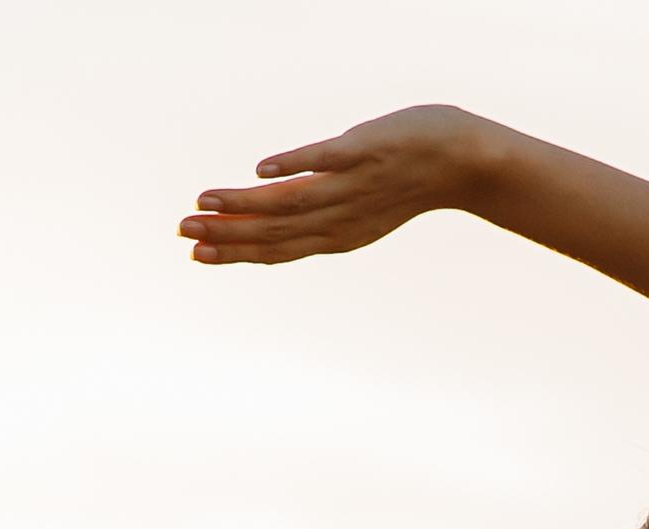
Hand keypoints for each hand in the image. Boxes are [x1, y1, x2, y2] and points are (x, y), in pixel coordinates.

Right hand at [178, 105, 500, 265]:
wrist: (465, 162)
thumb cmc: (408, 176)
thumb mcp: (358, 200)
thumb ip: (316, 200)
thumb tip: (268, 188)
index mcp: (338, 233)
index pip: (278, 248)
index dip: (236, 252)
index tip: (196, 255)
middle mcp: (341, 217)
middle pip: (275, 232)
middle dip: (226, 235)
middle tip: (183, 235)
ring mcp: (352, 186)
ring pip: (290, 203)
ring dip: (245, 205)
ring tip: (204, 204)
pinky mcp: (365, 152)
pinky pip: (324, 161)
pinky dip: (293, 167)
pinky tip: (262, 169)